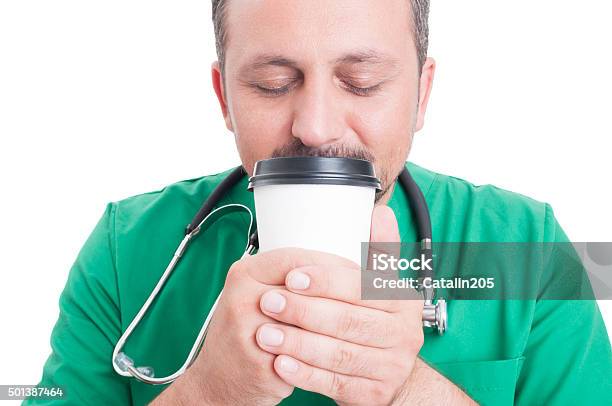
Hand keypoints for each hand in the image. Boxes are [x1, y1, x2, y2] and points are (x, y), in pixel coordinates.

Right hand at [175, 236, 362, 404]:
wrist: (216, 381)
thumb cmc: (243, 334)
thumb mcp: (256, 294)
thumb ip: (287, 280)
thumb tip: (341, 268)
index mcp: (244, 274)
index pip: (298, 259)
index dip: (331, 265)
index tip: (356, 271)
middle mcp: (243, 298)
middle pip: (307, 290)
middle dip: (343, 294)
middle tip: (367, 300)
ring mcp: (250, 332)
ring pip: (311, 322)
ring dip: (340, 324)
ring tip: (359, 325)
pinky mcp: (262, 363)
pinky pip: (306, 353)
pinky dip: (327, 352)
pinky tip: (342, 349)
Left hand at [255, 206, 424, 404]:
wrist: (388, 372)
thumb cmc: (376, 320)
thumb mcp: (382, 286)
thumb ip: (379, 251)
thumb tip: (379, 213)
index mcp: (402, 301)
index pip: (362, 287)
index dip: (326, 281)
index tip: (291, 276)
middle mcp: (404, 334)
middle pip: (348, 321)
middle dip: (303, 312)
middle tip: (268, 303)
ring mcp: (391, 367)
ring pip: (339, 355)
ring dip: (298, 344)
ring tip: (265, 334)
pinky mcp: (374, 395)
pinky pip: (335, 384)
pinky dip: (306, 375)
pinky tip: (281, 364)